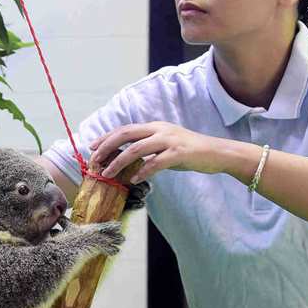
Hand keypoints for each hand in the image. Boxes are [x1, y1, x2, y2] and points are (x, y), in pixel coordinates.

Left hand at [88, 122, 224, 183]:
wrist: (216, 152)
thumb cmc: (188, 152)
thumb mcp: (164, 146)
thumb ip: (147, 150)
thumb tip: (126, 160)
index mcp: (154, 126)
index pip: (125, 129)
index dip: (106, 137)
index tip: (92, 147)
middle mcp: (159, 129)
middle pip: (126, 134)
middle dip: (107, 147)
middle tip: (95, 161)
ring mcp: (169, 140)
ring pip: (136, 149)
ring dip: (119, 162)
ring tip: (108, 174)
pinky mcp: (178, 153)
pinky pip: (156, 162)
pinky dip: (143, 171)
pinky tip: (134, 180)